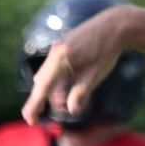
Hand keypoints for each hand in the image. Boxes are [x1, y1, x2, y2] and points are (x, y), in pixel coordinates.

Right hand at [21, 9, 124, 124]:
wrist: (114, 25)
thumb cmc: (106, 51)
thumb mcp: (95, 74)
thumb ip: (81, 92)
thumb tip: (71, 110)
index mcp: (60, 59)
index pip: (42, 87)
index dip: (34, 105)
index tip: (29, 120)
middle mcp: (55, 52)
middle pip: (43, 82)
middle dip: (46, 98)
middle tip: (53, 112)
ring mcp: (58, 47)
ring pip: (50, 74)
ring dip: (54, 89)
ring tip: (65, 101)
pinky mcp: (64, 45)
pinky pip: (56, 66)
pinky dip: (59, 78)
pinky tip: (70, 85)